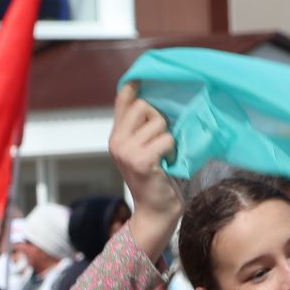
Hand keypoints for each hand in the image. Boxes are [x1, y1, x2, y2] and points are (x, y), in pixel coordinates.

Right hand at [110, 84, 181, 258]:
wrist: (156, 213)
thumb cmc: (158, 179)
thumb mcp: (146, 149)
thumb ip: (144, 128)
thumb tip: (158, 99)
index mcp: (117, 135)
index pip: (123, 99)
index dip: (134, 85)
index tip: (143, 76)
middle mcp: (116, 140)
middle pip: (144, 105)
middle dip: (160, 118)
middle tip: (163, 141)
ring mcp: (125, 150)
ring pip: (158, 122)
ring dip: (169, 137)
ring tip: (166, 156)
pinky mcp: (139, 160)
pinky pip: (166, 139)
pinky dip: (173, 151)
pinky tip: (168, 164)